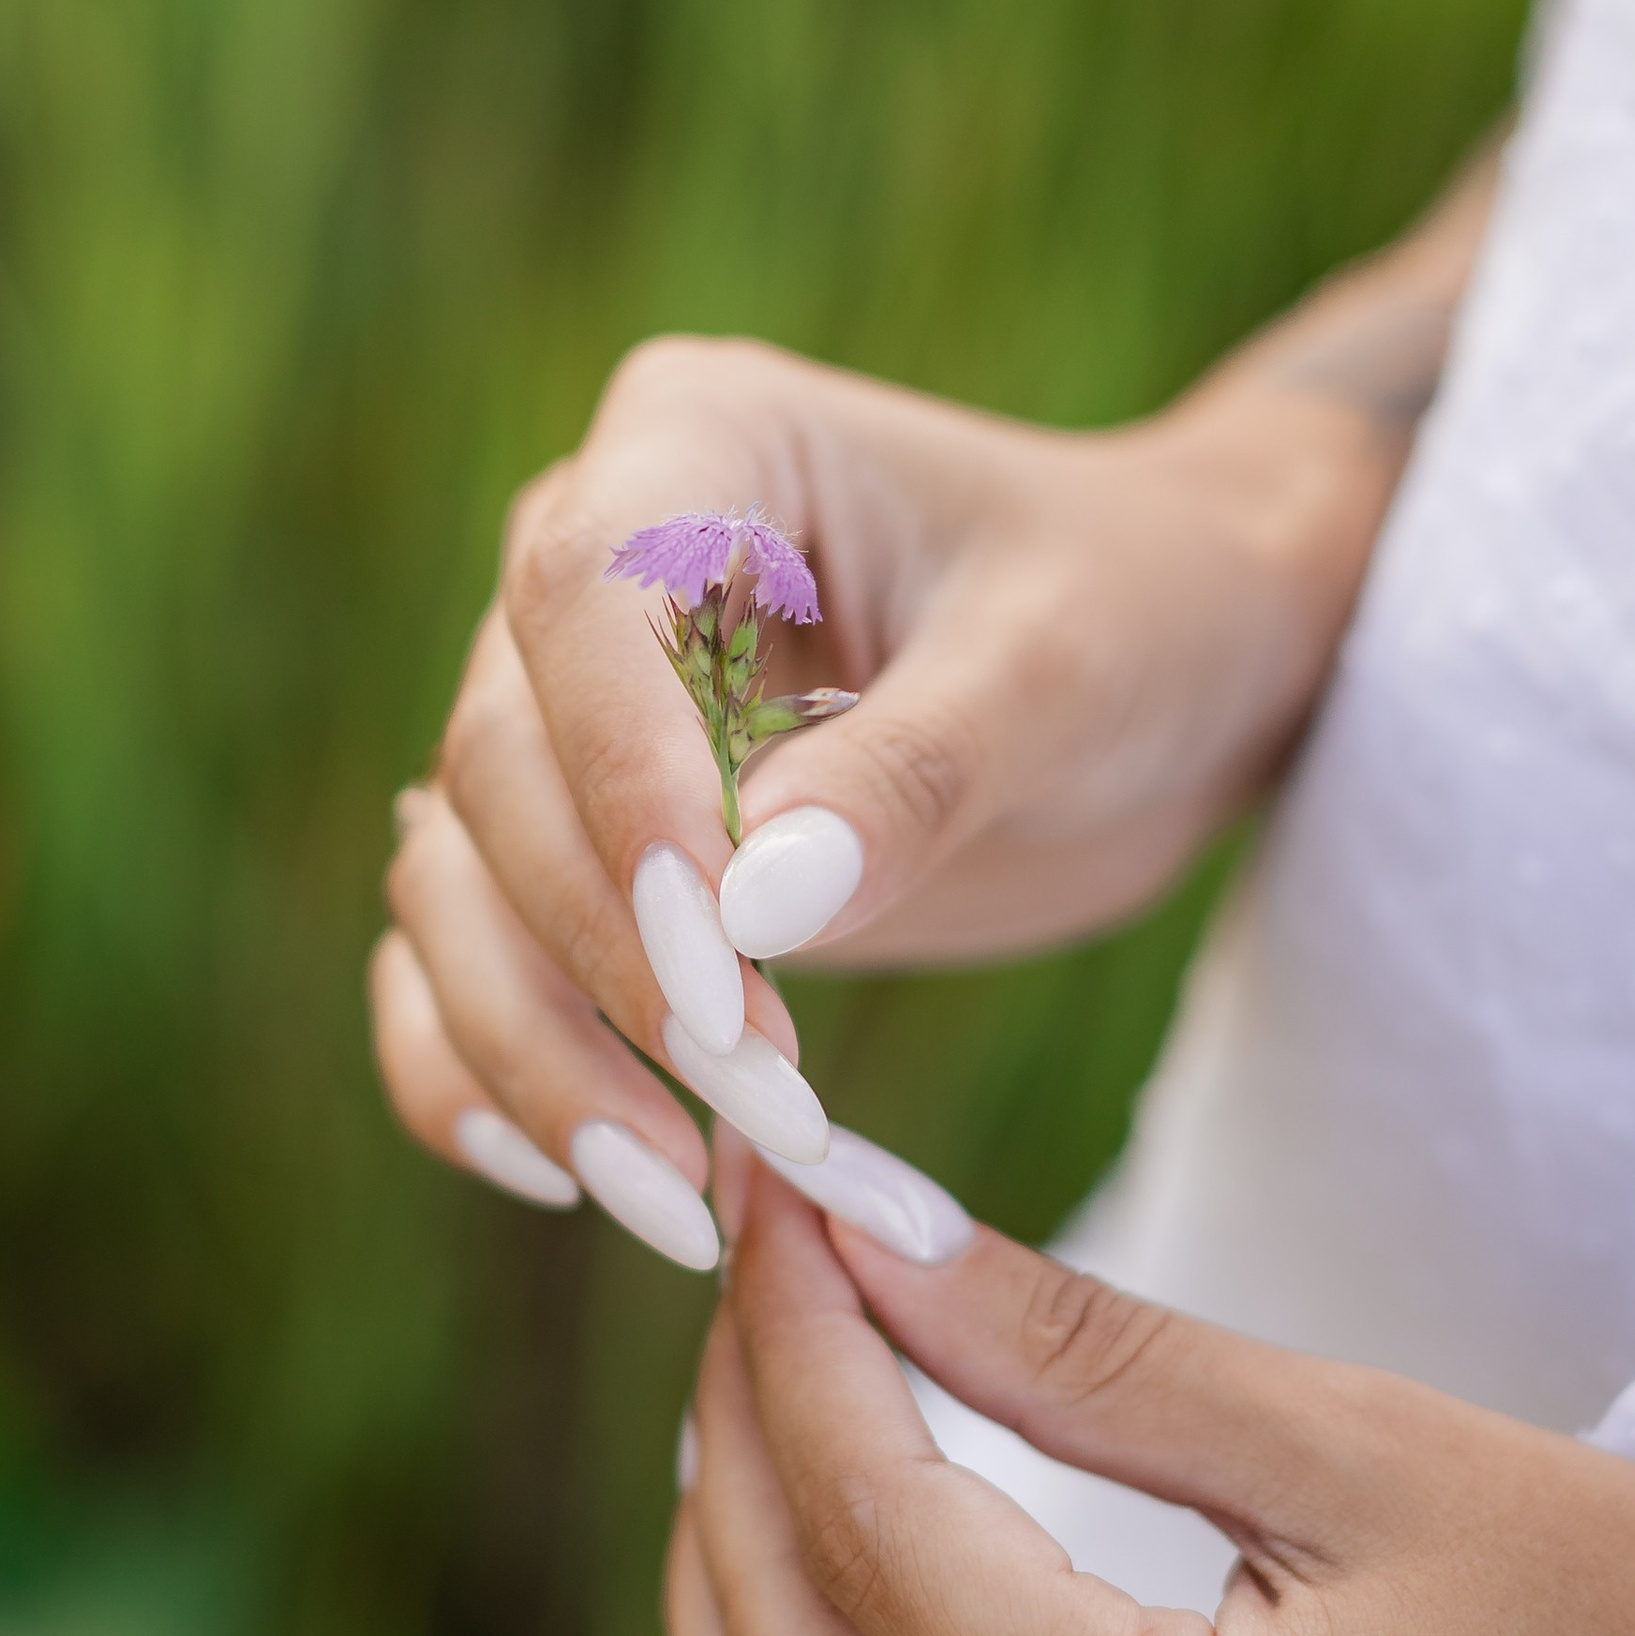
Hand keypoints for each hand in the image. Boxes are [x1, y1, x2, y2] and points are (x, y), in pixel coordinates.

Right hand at [373, 214, 1465, 1248]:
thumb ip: (912, 773)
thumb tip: (750, 914)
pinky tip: (557, 1177)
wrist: (1181, 655)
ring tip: (675, 1194)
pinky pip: (459, 955)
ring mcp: (565, 707)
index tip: (721, 966)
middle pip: (496, 763)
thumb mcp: (1064, 671)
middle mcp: (584, 560)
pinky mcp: (580, 842)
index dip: (620, 786)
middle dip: (601, 955)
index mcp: (696, 441)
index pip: (579, 602)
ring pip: (453, 877)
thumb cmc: (1139, 610)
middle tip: (752, 1104)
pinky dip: (475, 1067)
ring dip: (531, 1042)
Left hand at [668, 1150, 1634, 1635]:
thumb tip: (871, 1231)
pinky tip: (812, 1620)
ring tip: (747, 1421)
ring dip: (727, 1612)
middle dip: (735, 1446)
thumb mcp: (1368, 1450)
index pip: (881, 1534)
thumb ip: (1091, 1355)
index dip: (798, 1338)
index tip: (776, 1188)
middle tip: (753, 1273)